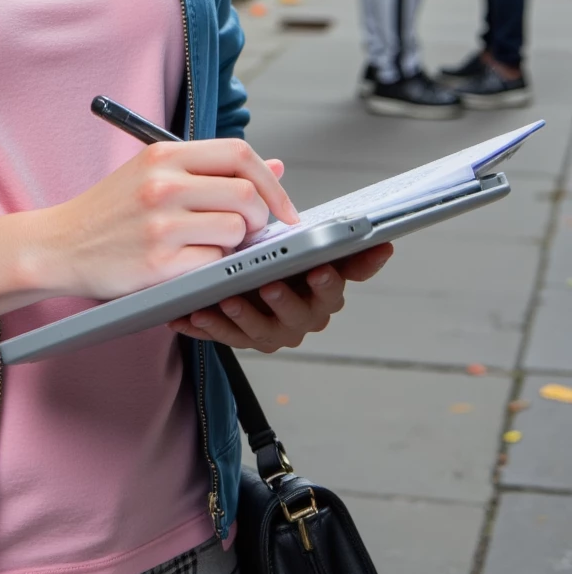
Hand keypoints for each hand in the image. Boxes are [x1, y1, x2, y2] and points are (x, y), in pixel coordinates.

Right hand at [38, 141, 299, 301]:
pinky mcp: (158, 263)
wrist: (60, 245)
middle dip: (259, 216)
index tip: (282, 205)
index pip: (239, 154)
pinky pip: (214, 262)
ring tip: (211, 245)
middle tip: (247, 229)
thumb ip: (213, 169)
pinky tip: (191, 263)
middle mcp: (163, 183)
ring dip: (234, 243)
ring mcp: (160, 224)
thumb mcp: (154, 174)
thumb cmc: (112, 210)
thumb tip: (276, 167)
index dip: (270, 180)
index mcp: (163, 154)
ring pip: (235, 230)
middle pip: (246, 193)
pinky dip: (212, 266)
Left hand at [167, 242, 393, 352]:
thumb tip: (381, 239)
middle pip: (300, 314)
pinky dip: (210, 328)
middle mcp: (303, 315)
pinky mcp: (242, 338)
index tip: (321, 268)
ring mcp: (273, 331)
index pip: (335, 287)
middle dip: (285, 301)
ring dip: (244, 317)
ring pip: (262, 331)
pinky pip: (226, 338)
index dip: (330, 280)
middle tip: (270, 285)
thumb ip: (330, 234)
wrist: (249, 277)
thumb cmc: (282, 258)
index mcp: (323, 289)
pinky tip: (192, 316)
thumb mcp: (305, 243)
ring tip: (227, 300)